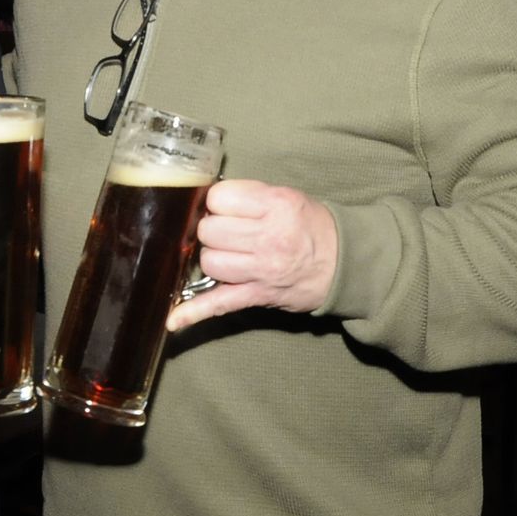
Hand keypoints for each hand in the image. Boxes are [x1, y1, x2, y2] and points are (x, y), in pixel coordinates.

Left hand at [165, 179, 337, 332]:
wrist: (343, 263)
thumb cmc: (311, 226)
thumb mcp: (286, 196)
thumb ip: (248, 196)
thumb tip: (208, 200)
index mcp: (275, 206)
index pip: (219, 198)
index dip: (218, 203)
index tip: (227, 209)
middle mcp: (267, 238)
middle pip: (209, 231)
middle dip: (213, 230)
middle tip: (231, 233)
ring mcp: (261, 270)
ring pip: (208, 261)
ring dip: (213, 258)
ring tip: (232, 255)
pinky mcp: (257, 295)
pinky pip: (219, 303)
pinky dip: (193, 313)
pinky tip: (172, 319)